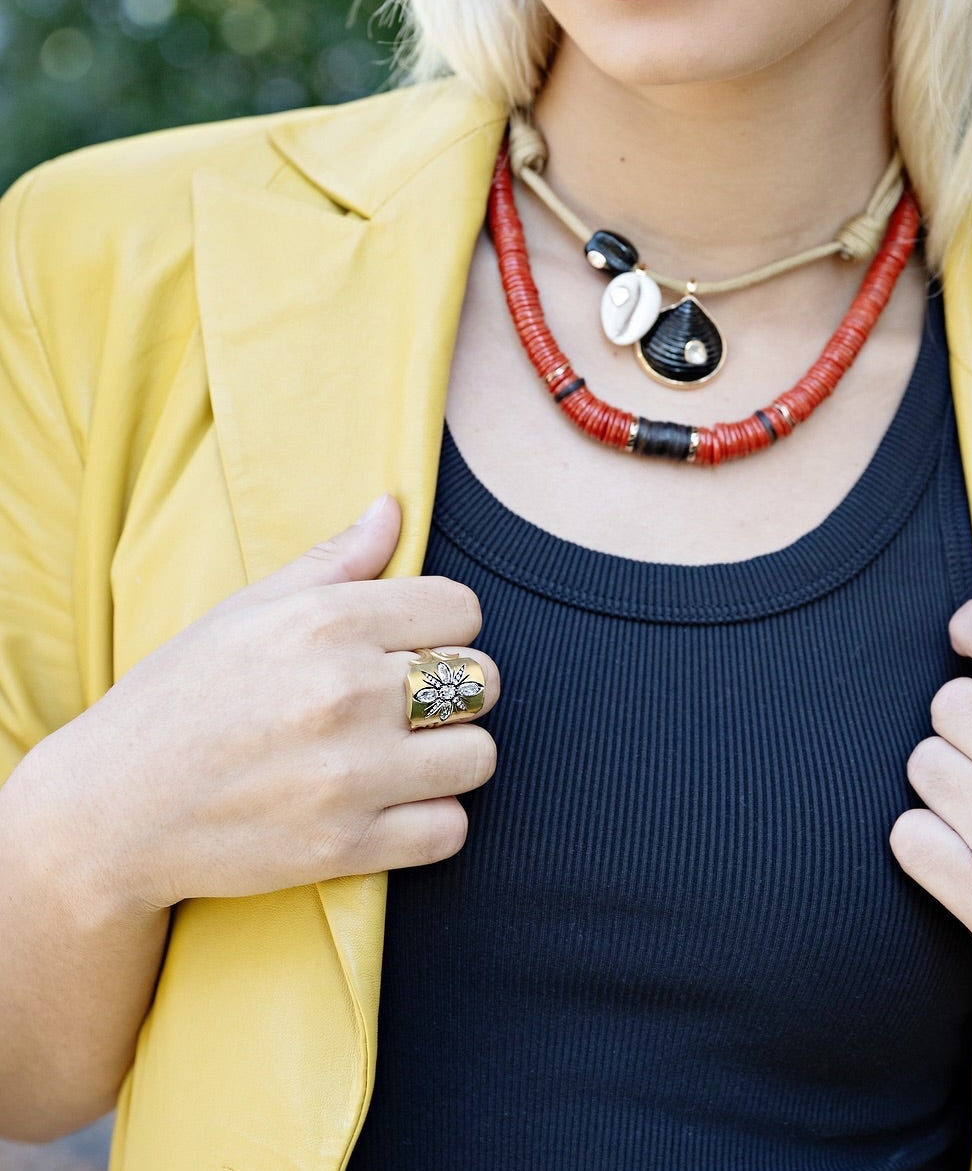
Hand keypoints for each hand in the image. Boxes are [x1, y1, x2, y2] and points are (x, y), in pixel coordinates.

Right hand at [28, 494, 498, 917]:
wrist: (106, 812)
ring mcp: (347, 775)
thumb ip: (335, 559)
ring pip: (479, 756)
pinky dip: (433, 822)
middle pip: (484, 680)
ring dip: (452, 757)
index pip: (463, 609)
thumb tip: (395, 505)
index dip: (444, 627)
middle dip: (457, 690)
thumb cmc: (178, 697)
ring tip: (408, 755)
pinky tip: (395, 806)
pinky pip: (450, 831)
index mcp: (325, 621)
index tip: (409, 646)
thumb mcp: (247, 609)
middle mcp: (345, 692)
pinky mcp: (342, 848)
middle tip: (410, 704)